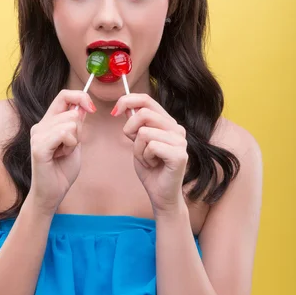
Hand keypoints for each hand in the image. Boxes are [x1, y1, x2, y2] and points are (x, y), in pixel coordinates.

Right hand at [29, 90, 95, 214]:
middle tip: (69, 148)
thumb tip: (83, 107)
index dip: (80, 97)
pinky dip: (69, 145)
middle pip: (72, 112)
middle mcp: (40, 126)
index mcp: (47, 122)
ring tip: (63, 154)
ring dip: (74, 141)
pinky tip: (60, 156)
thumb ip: (76, 125)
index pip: (63, 95)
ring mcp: (37, 135)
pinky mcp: (38, 147)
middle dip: (79, 131)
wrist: (52, 194)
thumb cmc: (62, 170)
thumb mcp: (74, 143)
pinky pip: (64, 133)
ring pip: (70, 123)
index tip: (91, 109)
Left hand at [111, 93, 187, 214]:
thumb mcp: (138, 142)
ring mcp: (180, 141)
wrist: (161, 195)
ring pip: (144, 132)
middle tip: (135, 146)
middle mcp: (177, 128)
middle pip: (144, 113)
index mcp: (168, 122)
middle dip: (130, 130)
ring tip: (147, 159)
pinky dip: (145, 157)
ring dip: (138, 149)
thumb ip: (136, 125)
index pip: (147, 100)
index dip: (127, 101)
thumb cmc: (151, 169)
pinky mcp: (179, 154)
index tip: (115, 112)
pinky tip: (153, 165)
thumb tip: (126, 106)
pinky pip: (151, 146)